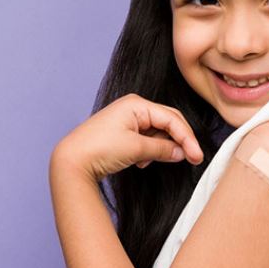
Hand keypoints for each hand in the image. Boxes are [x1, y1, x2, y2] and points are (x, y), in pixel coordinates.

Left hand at [51, 94, 203, 180]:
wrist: (71, 161)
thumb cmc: (99, 149)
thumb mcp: (136, 149)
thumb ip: (162, 149)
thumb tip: (181, 153)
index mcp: (137, 104)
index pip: (172, 119)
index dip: (187, 138)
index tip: (197, 156)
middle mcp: (132, 108)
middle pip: (167, 123)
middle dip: (178, 142)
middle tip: (192, 159)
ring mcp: (126, 120)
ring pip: (156, 133)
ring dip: (159, 149)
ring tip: (148, 163)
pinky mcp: (121, 133)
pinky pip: (144, 140)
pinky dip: (147, 152)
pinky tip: (139, 163)